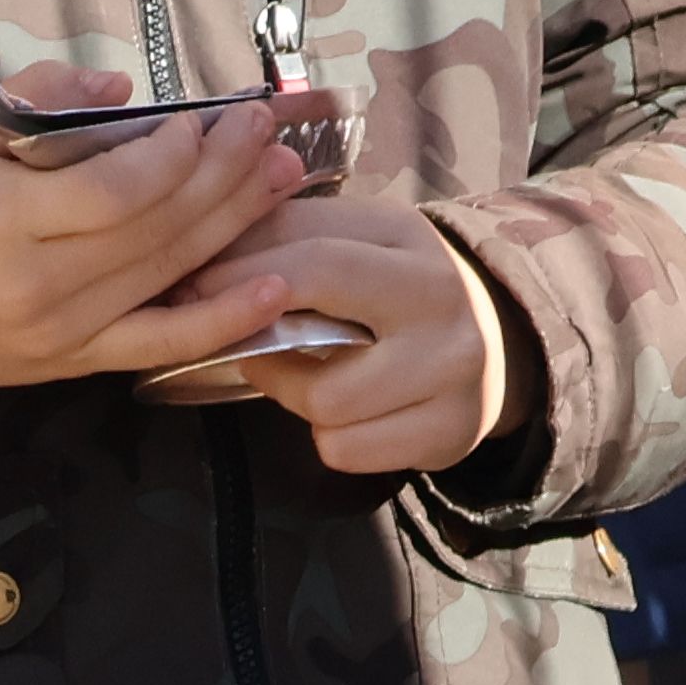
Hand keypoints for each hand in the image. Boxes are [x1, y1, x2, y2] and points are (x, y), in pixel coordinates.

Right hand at [0, 67, 316, 389]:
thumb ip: (36, 100)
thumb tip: (120, 90)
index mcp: (1, 220)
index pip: (112, 192)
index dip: (169, 158)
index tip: (200, 121)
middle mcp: (40, 283)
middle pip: (154, 229)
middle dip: (220, 175)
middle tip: (267, 132)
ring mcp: (66, 332)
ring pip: (168, 276)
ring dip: (234, 225)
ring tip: (283, 178)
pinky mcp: (79, 363)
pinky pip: (163, 344)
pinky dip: (224, 320)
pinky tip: (275, 288)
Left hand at [180, 198, 516, 473]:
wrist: (496, 340)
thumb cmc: (395, 287)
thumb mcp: (355, 239)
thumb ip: (286, 235)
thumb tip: (197, 253)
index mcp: (406, 239)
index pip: (309, 255)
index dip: (238, 275)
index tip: (189, 288)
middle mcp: (439, 300)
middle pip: (314, 333)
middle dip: (255, 338)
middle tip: (229, 338)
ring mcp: (452, 371)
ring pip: (325, 404)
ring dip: (293, 394)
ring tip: (300, 375)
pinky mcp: (450, 431)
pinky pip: (348, 449)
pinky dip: (330, 437)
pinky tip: (345, 412)